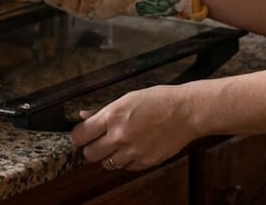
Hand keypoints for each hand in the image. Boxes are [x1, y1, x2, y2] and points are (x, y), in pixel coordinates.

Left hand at [71, 85, 196, 170]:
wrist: (187, 112)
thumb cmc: (159, 100)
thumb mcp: (127, 98)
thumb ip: (103, 110)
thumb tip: (84, 116)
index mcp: (113, 116)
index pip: (80, 135)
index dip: (78, 136)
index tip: (81, 135)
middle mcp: (120, 136)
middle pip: (89, 154)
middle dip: (91, 148)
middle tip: (98, 141)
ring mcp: (133, 151)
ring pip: (106, 164)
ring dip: (108, 156)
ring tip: (118, 145)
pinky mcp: (145, 162)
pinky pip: (126, 168)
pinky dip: (126, 161)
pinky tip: (133, 149)